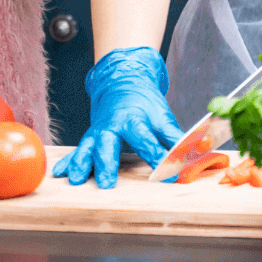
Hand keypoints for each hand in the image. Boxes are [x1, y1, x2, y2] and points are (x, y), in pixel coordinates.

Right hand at [51, 47, 182, 188]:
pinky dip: (69, 161)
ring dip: (82, 163)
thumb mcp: (161, 115)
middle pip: (108, 143)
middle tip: (108, 182)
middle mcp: (111, 125)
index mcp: (132, 118)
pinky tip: (60, 173)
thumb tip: (201, 151)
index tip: (166, 173)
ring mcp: (98, 131)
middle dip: (107, 163)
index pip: (145, 140)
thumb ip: (176, 136)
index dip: (156, 157)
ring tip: (77, 180)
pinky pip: (78, 149)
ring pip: (87, 147)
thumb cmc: (144, 101)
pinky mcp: (90, 137)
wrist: (121, 79)